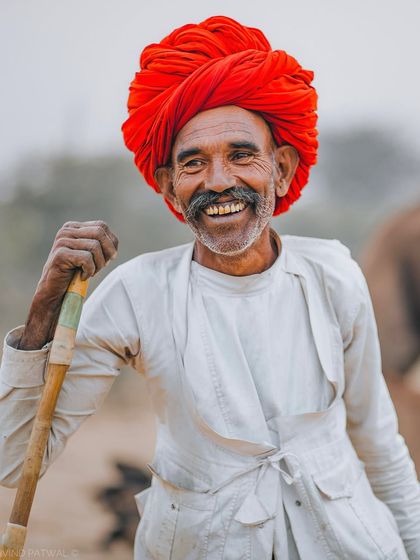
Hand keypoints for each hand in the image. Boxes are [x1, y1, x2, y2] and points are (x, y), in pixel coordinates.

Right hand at [18, 221, 118, 349]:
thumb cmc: (74, 273)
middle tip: (101, 267)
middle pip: (99, 233)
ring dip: (98, 264)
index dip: (110, 243)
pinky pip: (86, 258)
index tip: (107, 259)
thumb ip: (101, 243)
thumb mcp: (90, 254)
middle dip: (106, 252)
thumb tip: (114, 242)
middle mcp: (66, 231)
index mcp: (73, 227)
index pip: (102, 226)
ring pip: (95, 246)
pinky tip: (82, 276)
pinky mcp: (60, 254)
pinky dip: (90, 270)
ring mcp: (62, 242)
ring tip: (90, 272)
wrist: (55, 292)